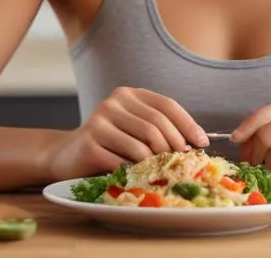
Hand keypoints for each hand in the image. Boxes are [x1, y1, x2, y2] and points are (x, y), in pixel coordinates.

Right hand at [46, 86, 207, 180]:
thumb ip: (159, 129)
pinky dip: (136, 172)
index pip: (166, 105)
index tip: (202, 142)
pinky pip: (124, 161)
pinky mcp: (90, 143)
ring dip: (156, 163)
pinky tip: (138, 176)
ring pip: (142, 145)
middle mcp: (113, 103)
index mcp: (128, 95)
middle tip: (181, 163)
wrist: (68, 156)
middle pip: (156, 125)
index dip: (188, 124)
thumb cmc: (109, 145)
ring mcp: (99, 121)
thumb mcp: (134, 130)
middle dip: (174, 147)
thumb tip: (195, 143)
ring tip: (159, 172)